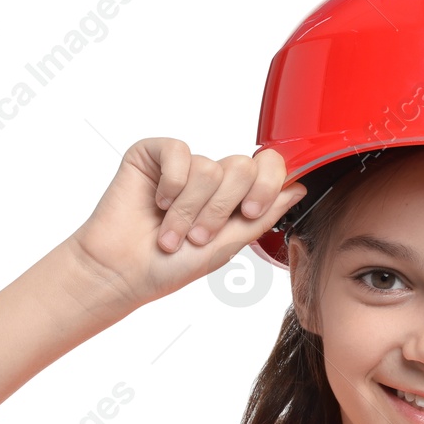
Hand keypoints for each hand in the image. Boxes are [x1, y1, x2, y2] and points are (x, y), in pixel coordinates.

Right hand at [67, 138, 305, 306]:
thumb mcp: (229, 245)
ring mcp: (183, 163)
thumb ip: (264, 216)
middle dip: (221, 209)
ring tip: (171, 233)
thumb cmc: (172, 266)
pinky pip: (179, 151)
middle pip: (242, 166)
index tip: (250, 212)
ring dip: (190, 209)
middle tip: (198, 237)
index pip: (268, 167)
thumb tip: (299, 188)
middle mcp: (211, 176)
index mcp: (234, 196)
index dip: (266, 185)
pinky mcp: (154, 154)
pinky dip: (171, 185)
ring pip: (209, 166)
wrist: (125, 272)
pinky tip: (157, 203)